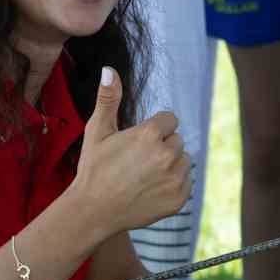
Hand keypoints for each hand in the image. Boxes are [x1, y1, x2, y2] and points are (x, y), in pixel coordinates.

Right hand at [72, 67, 190, 235]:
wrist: (94, 211)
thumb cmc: (94, 168)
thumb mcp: (97, 131)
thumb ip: (108, 98)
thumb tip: (109, 69)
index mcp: (149, 134)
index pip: (169, 120)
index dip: (152, 130)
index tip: (136, 143)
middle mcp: (166, 155)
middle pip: (176, 140)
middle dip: (161, 146)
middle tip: (136, 162)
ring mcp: (175, 179)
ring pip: (183, 160)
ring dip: (169, 164)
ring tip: (143, 175)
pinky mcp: (179, 198)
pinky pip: (185, 181)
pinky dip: (172, 184)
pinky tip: (150, 189)